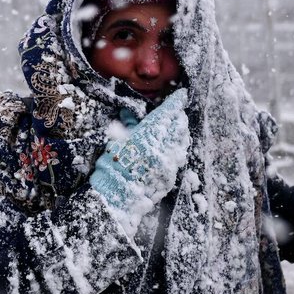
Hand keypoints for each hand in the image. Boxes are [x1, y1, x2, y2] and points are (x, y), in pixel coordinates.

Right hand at [88, 89, 190, 235]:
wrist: (116, 199)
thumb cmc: (111, 168)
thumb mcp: (116, 141)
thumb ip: (128, 126)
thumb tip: (129, 114)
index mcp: (148, 135)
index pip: (167, 113)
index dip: (175, 102)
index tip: (181, 95)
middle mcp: (163, 148)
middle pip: (179, 126)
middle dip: (178, 117)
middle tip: (175, 113)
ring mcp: (169, 163)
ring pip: (182, 141)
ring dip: (179, 133)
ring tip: (175, 129)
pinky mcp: (170, 176)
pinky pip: (178, 157)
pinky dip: (175, 149)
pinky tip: (169, 148)